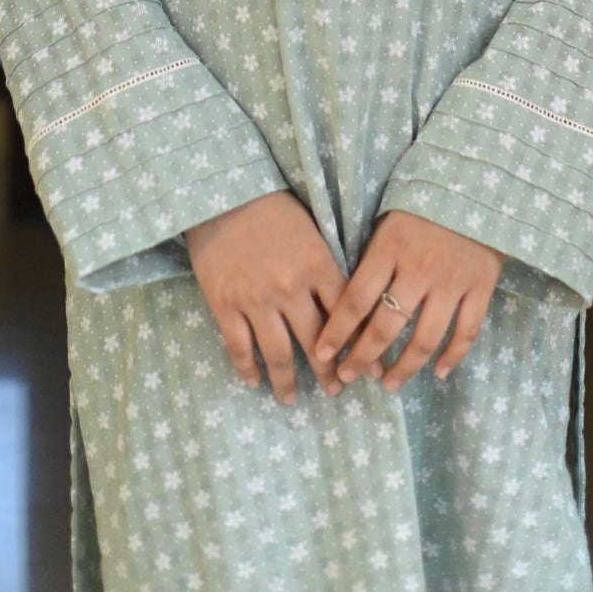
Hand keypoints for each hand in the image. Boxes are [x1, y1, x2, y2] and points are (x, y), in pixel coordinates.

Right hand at [184, 190, 384, 404]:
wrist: (222, 193)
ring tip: (292, 399)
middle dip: (328, 373)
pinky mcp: (225, 304)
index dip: (360, 346)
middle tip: (335, 390)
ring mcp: (256, 299)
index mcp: (317, 265)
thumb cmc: (273, 207)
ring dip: (288, 382)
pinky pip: (239, 347)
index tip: (369, 368)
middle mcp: (290, 288)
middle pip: (316, 343)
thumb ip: (326, 267)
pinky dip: (247, 369)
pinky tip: (254, 381)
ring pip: (278, 354)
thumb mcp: (311, 229)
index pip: (346, 316)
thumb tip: (348, 304)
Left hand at [314, 209, 504, 390]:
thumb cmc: (423, 199)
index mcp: (389, 247)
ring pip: (425, 339)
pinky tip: (439, 372)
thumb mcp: (388, 217)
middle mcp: (419, 268)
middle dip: (362, 357)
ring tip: (389, 383)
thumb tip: (345, 298)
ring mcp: (452, 281)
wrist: (478, 182)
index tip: (322, 353)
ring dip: (404, 368)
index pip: (356, 299)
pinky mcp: (481, 287)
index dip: (337, 331)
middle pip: (386, 326)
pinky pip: (466, 332)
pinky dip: (453, 357)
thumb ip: (372, 255)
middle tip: (348, 376)